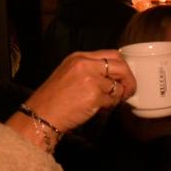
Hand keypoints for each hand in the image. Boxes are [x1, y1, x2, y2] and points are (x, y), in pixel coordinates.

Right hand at [21, 50, 136, 132]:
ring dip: (116, 97)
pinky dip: (109, 106)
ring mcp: (91, 79)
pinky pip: (112, 100)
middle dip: (129, 79)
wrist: (41, 115)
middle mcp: (86, 65)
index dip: (123, 67)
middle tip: (127, 91)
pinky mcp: (94, 95)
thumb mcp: (70, 73)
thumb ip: (91, 70)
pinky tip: (98, 108)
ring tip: (105, 102)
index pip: (112, 55)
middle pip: (121, 66)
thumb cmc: (55, 98)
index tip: (124, 77)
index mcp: (80, 57)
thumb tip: (115, 76)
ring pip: (118, 86)